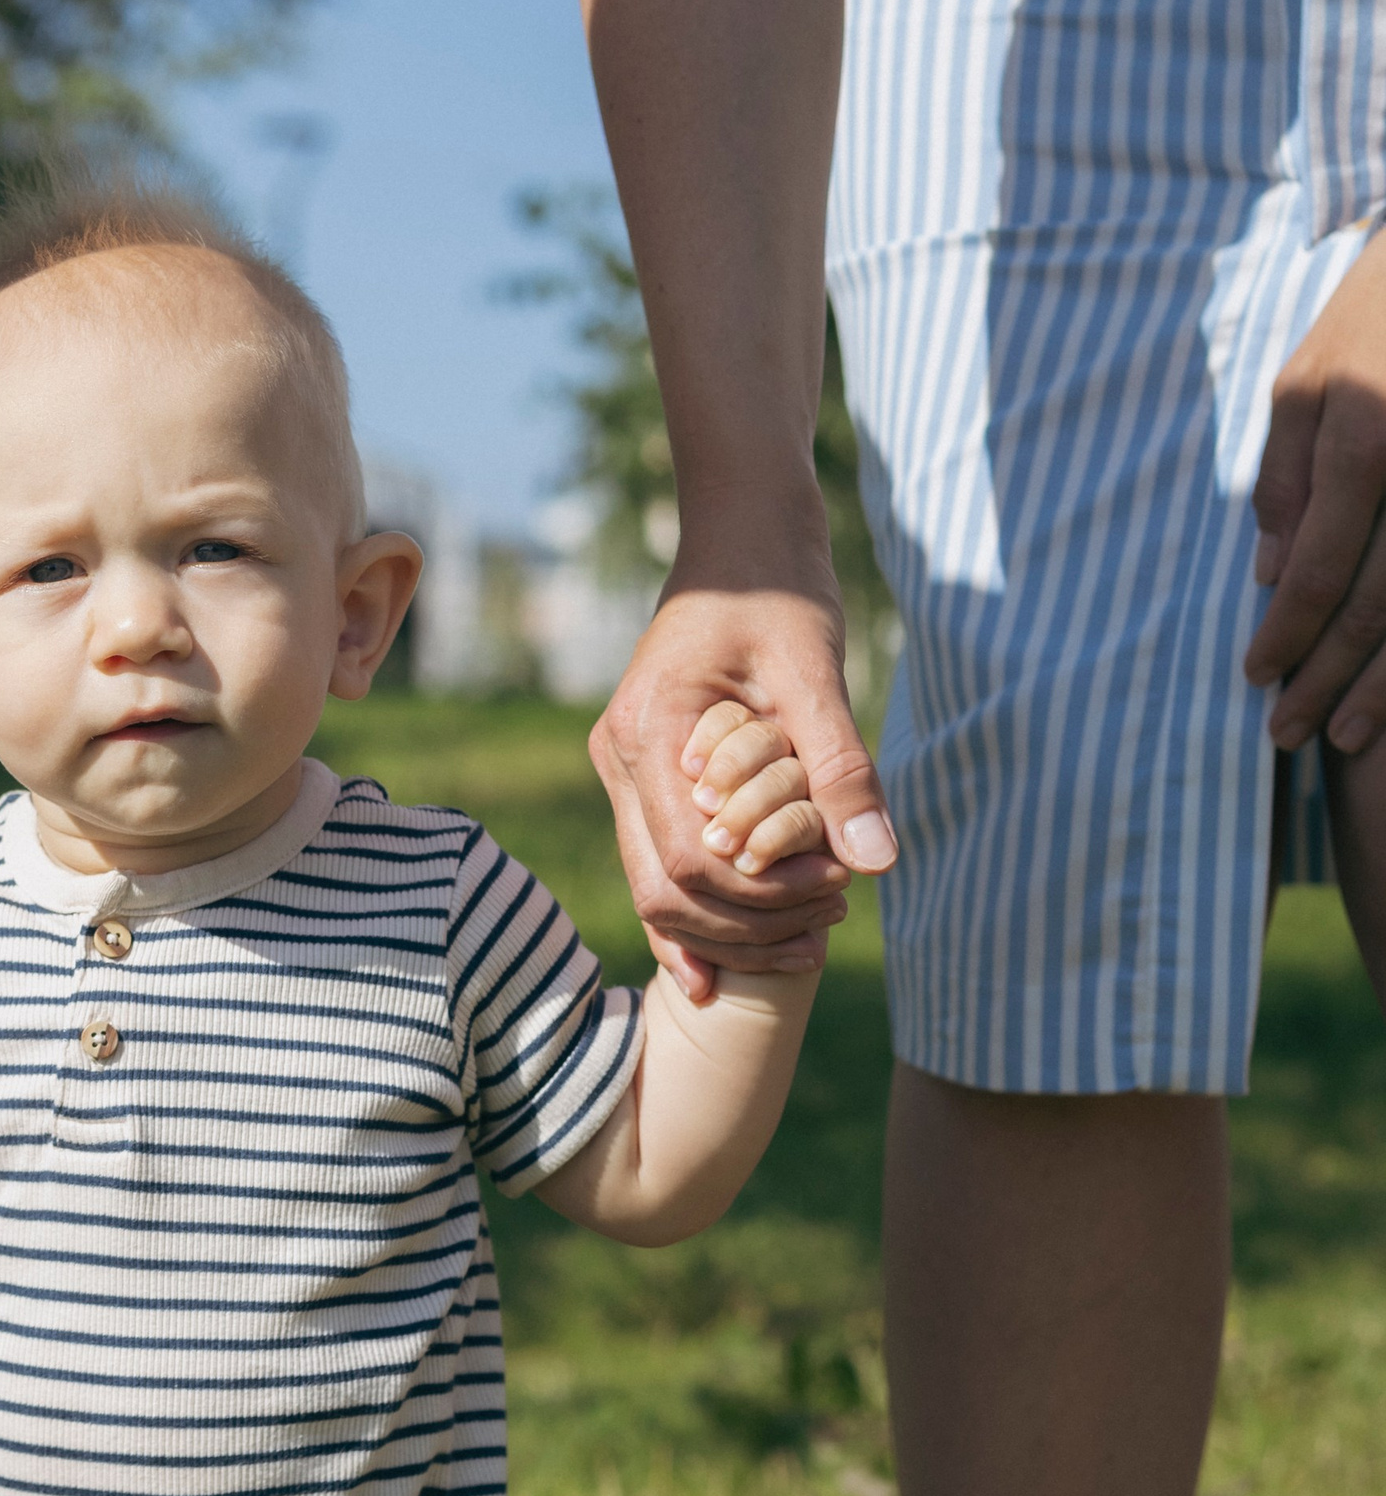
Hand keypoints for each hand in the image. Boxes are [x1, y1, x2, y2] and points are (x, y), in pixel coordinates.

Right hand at [590, 523, 892, 1000]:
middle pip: (665, 890)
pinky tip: (735, 960)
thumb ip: (841, 769)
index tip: (837, 888)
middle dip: (748, 926)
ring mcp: (622, 771)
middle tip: (830, 926)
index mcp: (650, 732)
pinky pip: (659, 866)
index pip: (690, 857)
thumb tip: (876, 863)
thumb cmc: (778, 588)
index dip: (761, 895)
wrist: (740, 534)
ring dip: (731, 928)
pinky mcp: (643, 778)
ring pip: (657, 891)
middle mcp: (618, 759)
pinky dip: (699, 917)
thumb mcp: (818, 671)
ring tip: (812, 930)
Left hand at [1247, 229, 1385, 754]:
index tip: (1256, 680)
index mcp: (1366, 437)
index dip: (1285, 634)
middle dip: (1331, 679)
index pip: (1316, 566)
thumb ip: (1280, 477)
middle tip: (1289, 738)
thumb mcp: (1306, 380)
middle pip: (1378, 603)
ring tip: (1349, 739)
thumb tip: (1265, 573)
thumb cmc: (1377, 314)